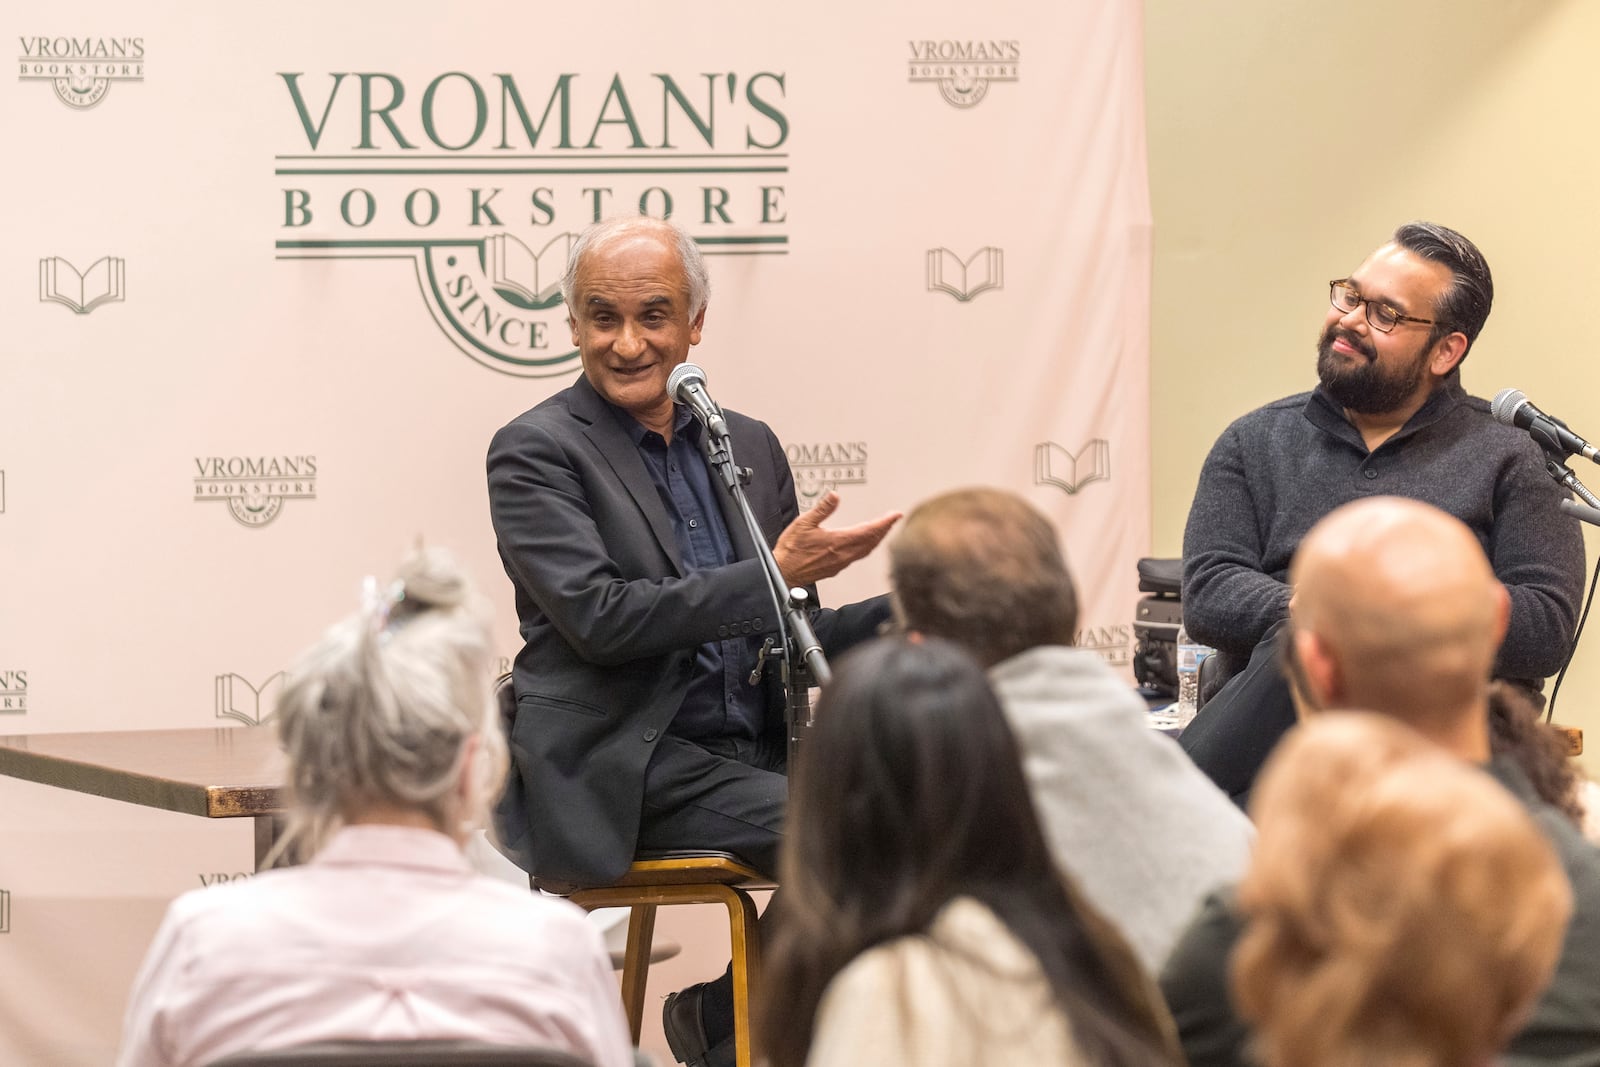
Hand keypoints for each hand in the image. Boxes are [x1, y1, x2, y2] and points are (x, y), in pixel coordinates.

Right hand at [773, 492, 901, 587]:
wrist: (784, 572)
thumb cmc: (791, 550)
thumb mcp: (803, 523)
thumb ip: (822, 509)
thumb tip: (835, 496)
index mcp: (838, 541)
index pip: (869, 530)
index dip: (885, 522)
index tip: (895, 515)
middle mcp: (843, 554)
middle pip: (872, 541)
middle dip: (885, 529)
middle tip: (893, 520)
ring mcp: (841, 563)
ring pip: (867, 550)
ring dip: (878, 539)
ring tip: (884, 530)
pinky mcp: (837, 568)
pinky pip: (859, 556)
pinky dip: (867, 547)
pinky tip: (866, 544)